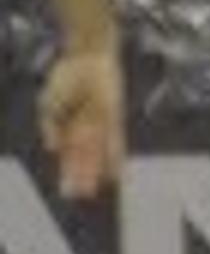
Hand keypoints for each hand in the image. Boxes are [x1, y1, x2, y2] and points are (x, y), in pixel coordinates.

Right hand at [39, 45, 123, 200]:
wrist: (87, 56)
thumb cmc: (66, 77)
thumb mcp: (49, 104)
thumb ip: (50, 126)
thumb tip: (52, 149)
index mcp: (69, 126)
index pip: (70, 155)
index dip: (69, 172)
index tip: (67, 191)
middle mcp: (86, 128)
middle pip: (84, 158)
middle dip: (81, 176)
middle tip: (80, 196)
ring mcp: (100, 123)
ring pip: (97, 153)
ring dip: (95, 171)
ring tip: (94, 189)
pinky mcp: (114, 116)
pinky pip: (115, 139)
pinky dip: (114, 155)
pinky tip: (116, 171)